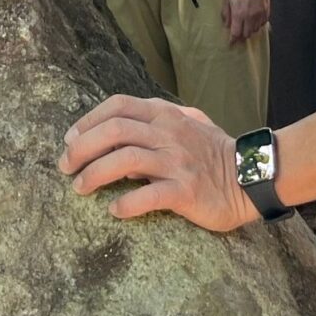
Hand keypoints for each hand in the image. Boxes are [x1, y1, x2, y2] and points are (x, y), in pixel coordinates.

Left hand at [59, 93, 259, 230]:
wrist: (250, 177)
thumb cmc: (213, 152)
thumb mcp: (187, 123)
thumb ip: (156, 122)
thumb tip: (119, 134)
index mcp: (165, 114)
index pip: (117, 106)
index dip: (88, 121)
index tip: (70, 139)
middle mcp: (169, 133)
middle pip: (114, 131)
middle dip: (82, 148)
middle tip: (65, 167)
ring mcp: (177, 162)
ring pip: (125, 160)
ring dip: (95, 174)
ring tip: (80, 188)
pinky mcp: (186, 191)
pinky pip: (148, 195)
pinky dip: (125, 203)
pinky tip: (114, 210)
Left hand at [223, 0, 269, 43]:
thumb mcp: (227, 1)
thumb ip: (226, 14)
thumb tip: (226, 25)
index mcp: (239, 15)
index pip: (236, 33)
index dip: (233, 40)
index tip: (231, 43)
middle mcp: (250, 17)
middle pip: (247, 34)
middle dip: (242, 36)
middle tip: (239, 34)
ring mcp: (259, 15)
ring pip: (255, 30)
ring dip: (250, 30)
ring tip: (247, 26)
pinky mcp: (266, 12)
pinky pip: (263, 24)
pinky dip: (258, 24)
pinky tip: (255, 21)